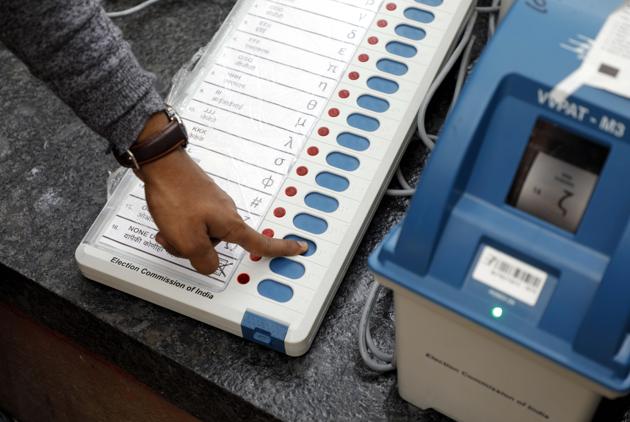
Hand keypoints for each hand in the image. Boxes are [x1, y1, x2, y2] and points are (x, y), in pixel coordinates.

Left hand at [134, 115, 306, 274]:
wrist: (161, 162)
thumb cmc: (175, 196)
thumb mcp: (187, 240)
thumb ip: (203, 260)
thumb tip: (210, 265)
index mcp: (231, 224)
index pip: (262, 242)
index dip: (281, 249)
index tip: (299, 247)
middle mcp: (227, 212)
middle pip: (219, 244)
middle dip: (197, 250)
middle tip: (176, 241)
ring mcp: (213, 203)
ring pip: (202, 233)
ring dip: (183, 237)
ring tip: (167, 227)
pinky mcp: (200, 197)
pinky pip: (193, 220)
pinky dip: (180, 225)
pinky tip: (166, 218)